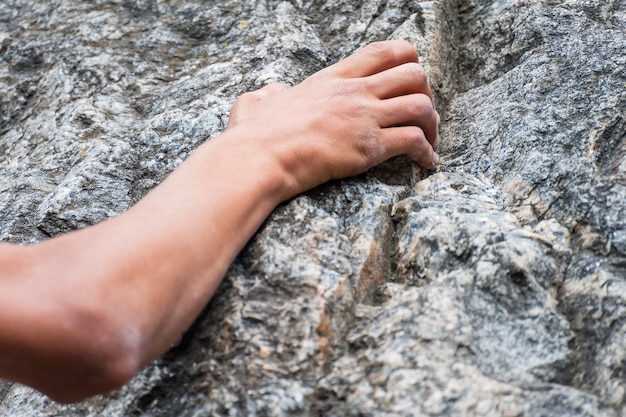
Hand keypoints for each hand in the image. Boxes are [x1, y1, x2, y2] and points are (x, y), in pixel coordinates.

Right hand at [225, 40, 439, 197]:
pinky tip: (426, 163)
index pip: (385, 51)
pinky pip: (414, 141)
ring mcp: (364, 118)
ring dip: (432, 125)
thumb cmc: (255, 135)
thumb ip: (269, 92)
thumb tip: (273, 92)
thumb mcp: (257, 102)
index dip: (408, 61)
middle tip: (422, 115)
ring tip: (429, 142)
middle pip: (414, 74)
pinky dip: (427, 152)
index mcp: (334, 77)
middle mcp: (355, 92)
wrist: (260, 158)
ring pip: (422, 106)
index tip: (410, 82)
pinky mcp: (369, 147)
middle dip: (427, 94)